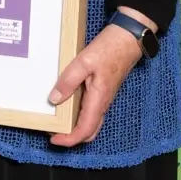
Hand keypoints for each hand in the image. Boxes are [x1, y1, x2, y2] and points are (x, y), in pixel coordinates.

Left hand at [48, 12, 152, 146]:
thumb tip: (54, 99)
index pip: (85, 130)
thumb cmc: (109, 49)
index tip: (53, 140)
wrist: (128, 40)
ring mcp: (104, 99)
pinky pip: (91, 112)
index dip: (69, 140)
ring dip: (75, 128)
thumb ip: (68, 81)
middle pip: (89, 132)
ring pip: (91, 123)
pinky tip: (67, 107)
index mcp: (98, 99)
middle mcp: (103, 103)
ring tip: (56, 121)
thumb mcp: (83, 62)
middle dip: (71, 137)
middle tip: (52, 132)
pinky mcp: (103, 92)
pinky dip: (79, 117)